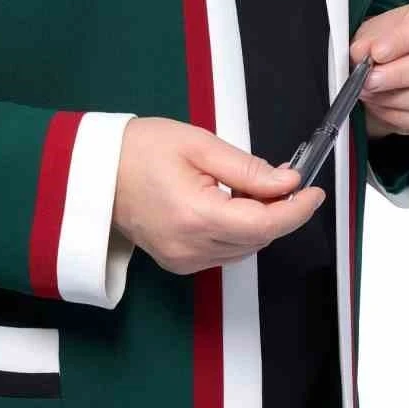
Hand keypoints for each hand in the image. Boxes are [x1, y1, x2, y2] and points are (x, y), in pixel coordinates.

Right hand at [111, 117, 325, 276]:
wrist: (95, 171)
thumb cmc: (139, 150)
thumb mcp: (198, 145)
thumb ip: (248, 168)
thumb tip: (287, 182)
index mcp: (196, 216)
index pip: (265, 224)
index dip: (296, 209)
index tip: (313, 192)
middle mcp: (190, 247)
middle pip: (259, 238)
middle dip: (280, 211)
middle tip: (286, 179)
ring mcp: (183, 260)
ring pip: (245, 248)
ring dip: (260, 222)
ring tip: (250, 188)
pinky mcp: (178, 262)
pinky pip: (225, 251)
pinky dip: (239, 231)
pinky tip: (230, 205)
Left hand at [349, 0, 408, 142]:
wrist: (401, 63)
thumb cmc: (395, 40)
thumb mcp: (378, 29)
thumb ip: (370, 39)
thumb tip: (361, 53)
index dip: (404, 39)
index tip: (377, 52)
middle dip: (399, 75)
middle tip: (368, 79)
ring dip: (396, 97)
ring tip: (368, 91)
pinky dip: (400, 115)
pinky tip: (380, 105)